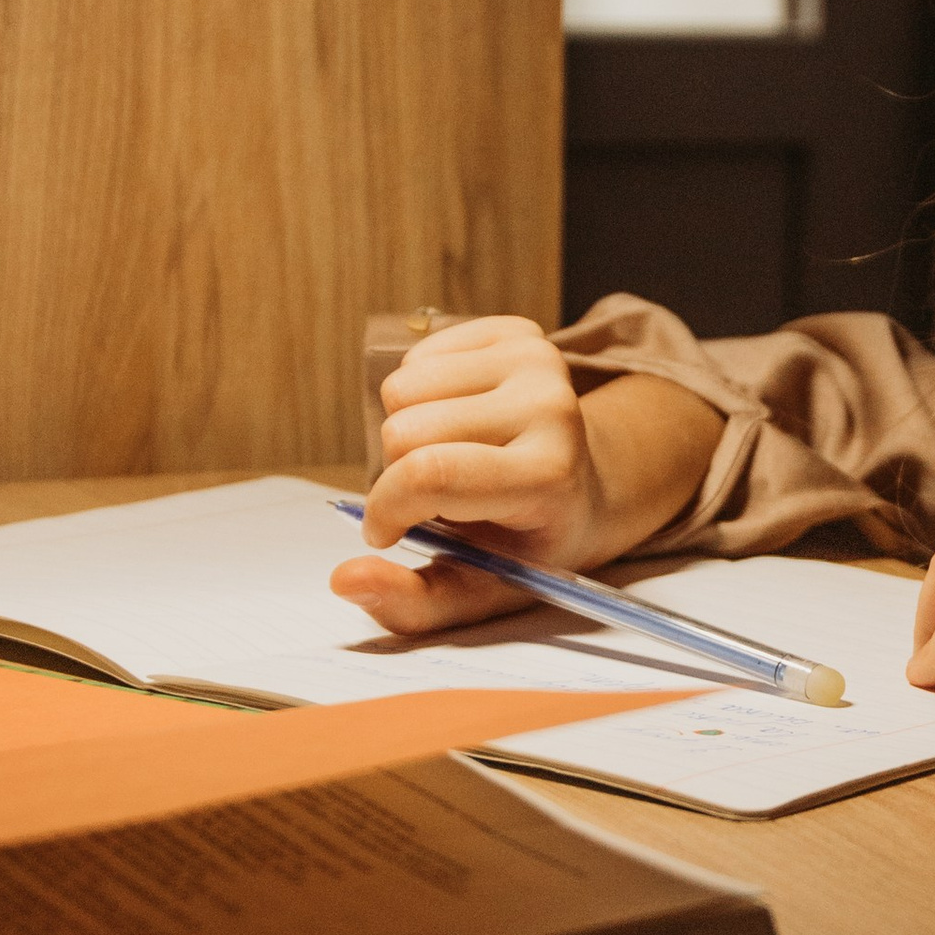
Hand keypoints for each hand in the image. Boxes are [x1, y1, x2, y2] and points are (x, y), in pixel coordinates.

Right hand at [331, 317, 719, 637]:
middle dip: (398, 473)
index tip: (385, 533)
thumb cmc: (527, 546)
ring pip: (400, 388)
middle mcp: (551, 407)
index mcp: (549, 477)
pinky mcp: (519, 331)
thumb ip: (412, 603)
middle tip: (440, 496)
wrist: (590, 490)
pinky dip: (422, 396)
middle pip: (403, 431)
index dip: (386, 506)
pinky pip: (417, 356)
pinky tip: (460, 422)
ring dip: (408, 431)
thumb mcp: (480, 592)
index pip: (431, 473)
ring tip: (453, 457)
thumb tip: (345, 580)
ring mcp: (538, 360)